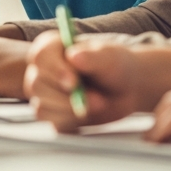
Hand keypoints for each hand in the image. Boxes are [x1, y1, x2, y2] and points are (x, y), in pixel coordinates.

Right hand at [24, 34, 170, 131]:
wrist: (133, 86)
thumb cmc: (123, 66)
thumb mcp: (114, 58)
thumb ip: (95, 55)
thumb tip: (77, 53)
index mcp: (55, 47)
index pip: (40, 53)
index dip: (53, 67)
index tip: (74, 78)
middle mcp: (47, 68)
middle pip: (37, 83)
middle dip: (65, 94)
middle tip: (93, 99)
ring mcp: (49, 91)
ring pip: (43, 105)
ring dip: (69, 109)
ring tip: (98, 104)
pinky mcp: (56, 113)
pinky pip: (52, 122)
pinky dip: (70, 122)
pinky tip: (91, 113)